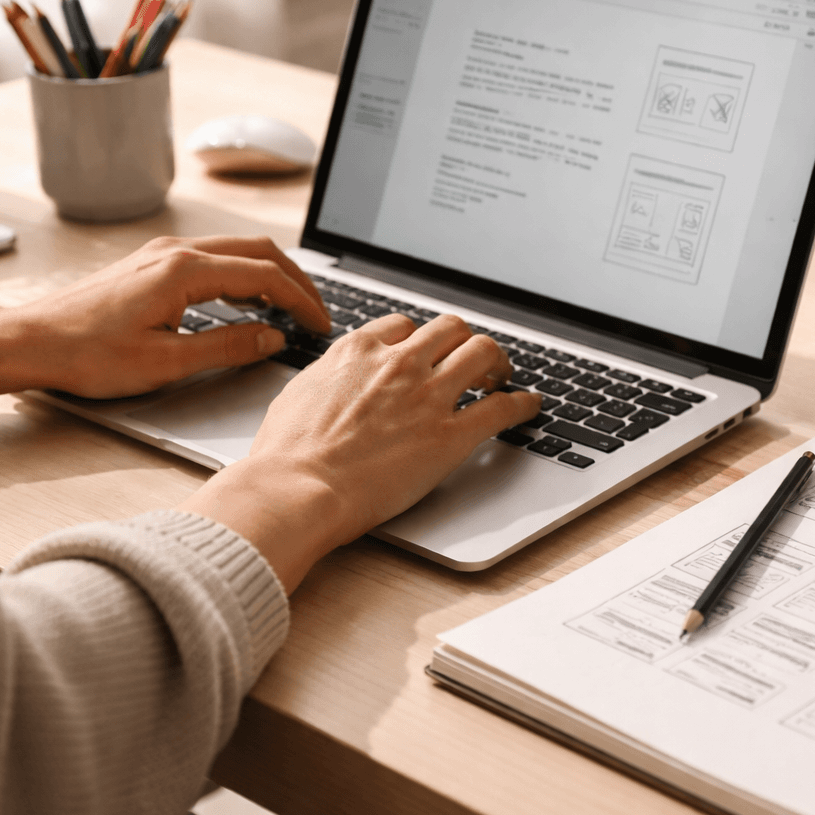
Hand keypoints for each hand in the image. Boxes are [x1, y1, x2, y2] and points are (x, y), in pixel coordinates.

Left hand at [0, 235, 331, 399]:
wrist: (32, 341)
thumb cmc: (87, 355)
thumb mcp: (166, 362)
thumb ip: (227, 346)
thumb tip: (272, 337)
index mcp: (184, 271)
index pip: (265, 275)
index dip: (302, 300)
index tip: (321, 324)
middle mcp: (176, 251)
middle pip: (258, 250)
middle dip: (296, 279)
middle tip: (318, 312)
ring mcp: (162, 253)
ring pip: (236, 250)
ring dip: (270, 274)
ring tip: (291, 306)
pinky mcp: (151, 263)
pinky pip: (213, 257)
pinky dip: (243, 274)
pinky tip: (247, 300)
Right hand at [180, 314, 541, 590]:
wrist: (297, 488)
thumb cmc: (286, 455)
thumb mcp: (297, 396)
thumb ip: (325, 381)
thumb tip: (330, 383)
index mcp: (357, 352)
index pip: (402, 326)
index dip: (419, 338)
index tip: (425, 351)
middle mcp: (397, 364)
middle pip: (450, 329)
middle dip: (463, 341)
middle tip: (470, 360)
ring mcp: (427, 397)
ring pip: (482, 353)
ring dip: (496, 362)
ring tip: (500, 376)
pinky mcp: (449, 436)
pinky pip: (500, 408)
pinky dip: (521, 404)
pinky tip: (528, 406)